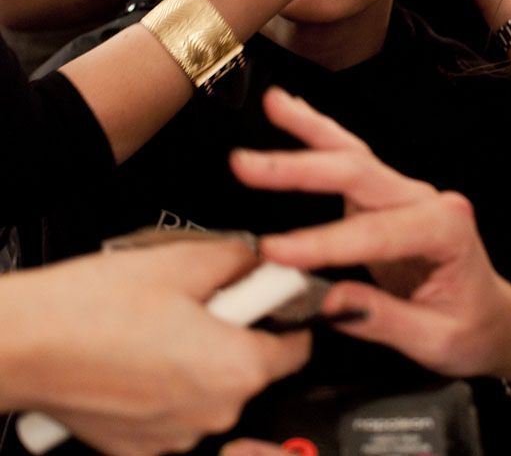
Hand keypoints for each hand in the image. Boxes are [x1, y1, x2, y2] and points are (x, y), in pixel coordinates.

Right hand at [3, 239, 309, 455]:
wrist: (27, 344)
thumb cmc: (95, 308)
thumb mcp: (181, 260)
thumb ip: (235, 259)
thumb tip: (255, 261)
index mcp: (234, 368)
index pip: (296, 346)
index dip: (285, 312)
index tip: (269, 295)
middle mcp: (213, 413)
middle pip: (249, 365)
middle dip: (233, 329)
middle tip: (198, 298)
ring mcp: (175, 437)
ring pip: (208, 386)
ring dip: (196, 355)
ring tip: (156, 322)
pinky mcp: (141, 446)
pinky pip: (174, 408)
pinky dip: (164, 381)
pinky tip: (135, 350)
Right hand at [230, 88, 510, 385]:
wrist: (494, 315)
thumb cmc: (473, 327)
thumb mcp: (437, 340)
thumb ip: (381, 319)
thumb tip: (327, 302)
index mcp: (445, 230)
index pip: (373, 233)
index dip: (322, 243)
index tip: (276, 252)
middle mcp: (425, 199)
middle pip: (358, 173)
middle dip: (300, 168)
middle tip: (247, 166)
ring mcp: (404, 193)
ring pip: (352, 153)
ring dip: (309, 128)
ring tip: (274, 104)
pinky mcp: (384, 196)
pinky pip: (349, 159)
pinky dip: (319, 133)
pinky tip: (292, 112)